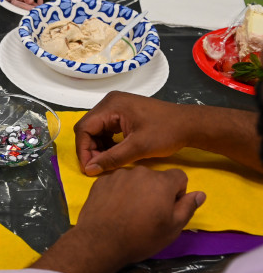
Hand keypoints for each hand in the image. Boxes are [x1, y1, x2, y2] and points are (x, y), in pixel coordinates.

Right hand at [73, 92, 189, 175]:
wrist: (190, 125)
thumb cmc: (167, 132)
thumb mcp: (138, 148)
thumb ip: (112, 158)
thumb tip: (89, 169)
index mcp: (111, 105)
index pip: (84, 128)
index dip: (83, 150)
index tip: (89, 168)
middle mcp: (110, 102)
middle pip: (88, 128)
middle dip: (90, 149)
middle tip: (98, 166)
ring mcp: (116, 106)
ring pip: (96, 129)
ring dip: (98, 147)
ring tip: (106, 162)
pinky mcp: (122, 113)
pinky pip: (105, 129)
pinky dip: (106, 143)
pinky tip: (114, 153)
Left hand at [76, 166, 203, 265]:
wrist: (100, 241)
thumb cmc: (141, 237)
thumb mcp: (172, 228)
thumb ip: (187, 207)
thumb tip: (200, 194)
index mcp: (161, 181)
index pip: (179, 176)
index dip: (177, 192)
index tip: (168, 208)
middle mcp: (139, 172)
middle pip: (155, 177)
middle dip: (155, 190)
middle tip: (147, 213)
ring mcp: (117, 175)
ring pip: (134, 179)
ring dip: (136, 190)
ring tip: (128, 212)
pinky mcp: (100, 181)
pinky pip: (116, 182)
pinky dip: (118, 191)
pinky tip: (113, 209)